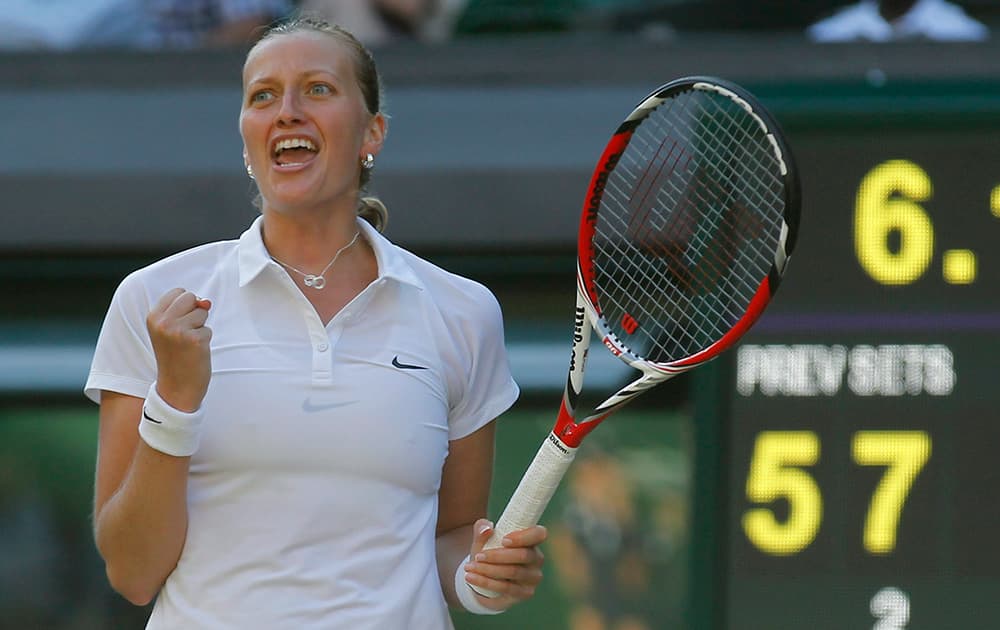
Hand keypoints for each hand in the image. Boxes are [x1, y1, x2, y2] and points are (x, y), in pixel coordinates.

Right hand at [146, 289, 211, 411]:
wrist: (176, 388)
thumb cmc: (176, 356)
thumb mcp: (172, 330)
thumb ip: (185, 311)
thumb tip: (206, 302)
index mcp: (153, 317)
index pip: (178, 292)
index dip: (186, 305)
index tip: (179, 324)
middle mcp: (163, 322)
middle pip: (191, 297)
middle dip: (195, 313)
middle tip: (185, 335)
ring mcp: (178, 331)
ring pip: (202, 312)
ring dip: (201, 328)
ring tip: (189, 344)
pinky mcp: (194, 340)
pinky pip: (208, 330)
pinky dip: (205, 341)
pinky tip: (194, 353)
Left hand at [461, 519, 546, 609]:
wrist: (483, 579)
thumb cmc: (488, 553)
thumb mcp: (482, 540)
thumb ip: (482, 529)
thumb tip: (487, 529)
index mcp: (531, 540)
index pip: (539, 533)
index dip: (524, 536)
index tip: (504, 540)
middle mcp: (536, 558)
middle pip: (523, 555)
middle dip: (497, 556)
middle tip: (478, 556)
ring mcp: (533, 577)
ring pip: (513, 572)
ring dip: (488, 569)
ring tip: (469, 567)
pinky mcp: (525, 592)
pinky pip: (506, 587)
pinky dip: (486, 582)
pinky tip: (471, 578)